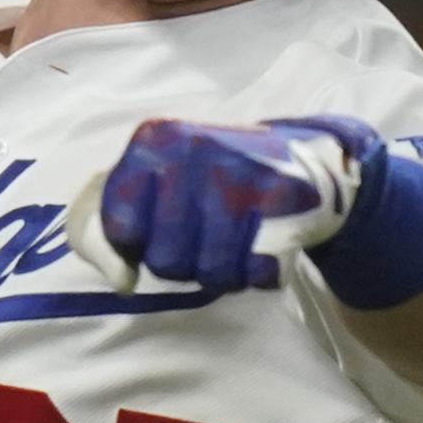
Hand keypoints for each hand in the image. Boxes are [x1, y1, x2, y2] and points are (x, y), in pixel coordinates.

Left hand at [66, 115, 384, 295]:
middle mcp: (193, 151)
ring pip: (211, 272)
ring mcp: (240, 174)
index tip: (155, 231)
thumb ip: (118, 225)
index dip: (135, 244)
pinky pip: (255, 273)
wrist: (305, 157)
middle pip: (164, 259)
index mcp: (153, 141)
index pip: (118, 225)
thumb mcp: (158, 180)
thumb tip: (120, 282)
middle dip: (183, 263)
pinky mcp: (283, 199)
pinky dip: (258, 273)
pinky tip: (261, 244)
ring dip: (222, 272)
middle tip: (204, 236)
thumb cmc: (214, 177)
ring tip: (234, 241)